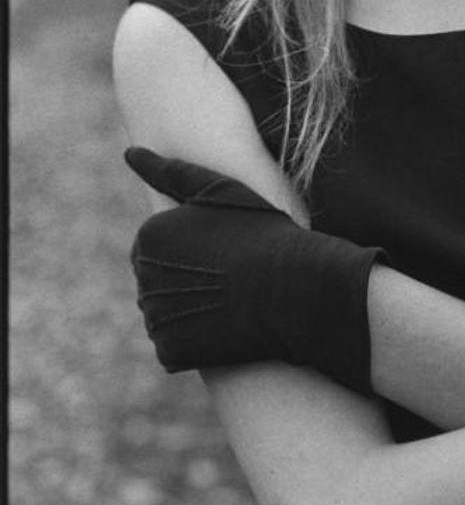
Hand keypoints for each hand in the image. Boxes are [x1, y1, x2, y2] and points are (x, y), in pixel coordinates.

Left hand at [126, 147, 385, 393]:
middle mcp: (141, 277)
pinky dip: (197, 341)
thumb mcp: (220, 188)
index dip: (195, 248)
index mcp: (148, 235)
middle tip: (233, 276)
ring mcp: (154, 317)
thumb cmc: (264, 233)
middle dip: (188, 281)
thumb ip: (168, 170)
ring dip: (192, 310)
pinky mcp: (170, 352)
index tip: (226, 248)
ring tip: (233, 300)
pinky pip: (176, 346)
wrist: (296, 290)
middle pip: (159, 282)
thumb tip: (128, 152)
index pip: (158, 247)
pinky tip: (227, 327)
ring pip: (167, 314)